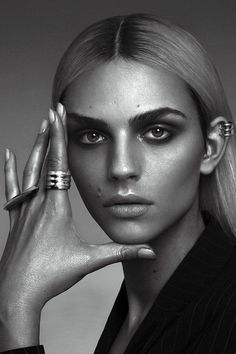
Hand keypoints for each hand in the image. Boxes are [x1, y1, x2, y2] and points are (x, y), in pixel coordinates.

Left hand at [0, 103, 155, 345]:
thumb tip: (149, 251)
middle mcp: (38, 203)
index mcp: (56, 208)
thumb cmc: (51, 276)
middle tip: (52, 112)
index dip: (59, 137)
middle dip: (48, 134)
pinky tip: (7, 155)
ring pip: (28, 170)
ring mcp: (23, 210)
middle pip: (43, 161)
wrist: (17, 293)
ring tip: (39, 127)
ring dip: (34, 147)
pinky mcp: (15, 218)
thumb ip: (120, 252)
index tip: (58, 115)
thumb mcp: (89, 261)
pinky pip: (12, 188)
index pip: (59, 164)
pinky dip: (9, 170)